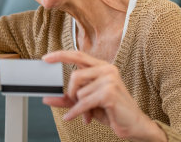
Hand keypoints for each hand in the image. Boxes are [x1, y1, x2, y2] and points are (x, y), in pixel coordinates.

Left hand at [42, 51, 165, 141]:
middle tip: (76, 104)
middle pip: (75, 76)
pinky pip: (84, 103)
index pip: (78, 55)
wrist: (134, 124)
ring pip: (79, 92)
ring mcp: (110, 80)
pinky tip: (79, 118)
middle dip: (71, 93)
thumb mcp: (88, 102)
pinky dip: (78, 113)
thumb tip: (47, 98)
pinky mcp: (109, 93)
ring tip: (90, 113)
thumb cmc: (112, 111)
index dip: (61, 55)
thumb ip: (69, 98)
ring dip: (80, 107)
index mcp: (103, 67)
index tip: (46, 58)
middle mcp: (107, 70)